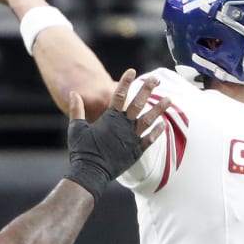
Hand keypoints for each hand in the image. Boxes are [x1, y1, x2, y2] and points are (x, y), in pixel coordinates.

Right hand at [62, 69, 169, 198]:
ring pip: (149, 120)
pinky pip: (150, 139)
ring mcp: (131, 138)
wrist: (90, 173)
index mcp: (110, 118)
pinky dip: (157, 132)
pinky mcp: (136, 151)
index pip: (119, 95)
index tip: (132, 71)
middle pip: (138, 103)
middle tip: (156, 79)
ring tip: (169, 99)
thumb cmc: (82, 151)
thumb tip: (73, 93)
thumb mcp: (76, 128)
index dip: (126, 82)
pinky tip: (164, 124)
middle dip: (147, 90)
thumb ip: (76, 110)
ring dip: (159, 109)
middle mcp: (123, 125)